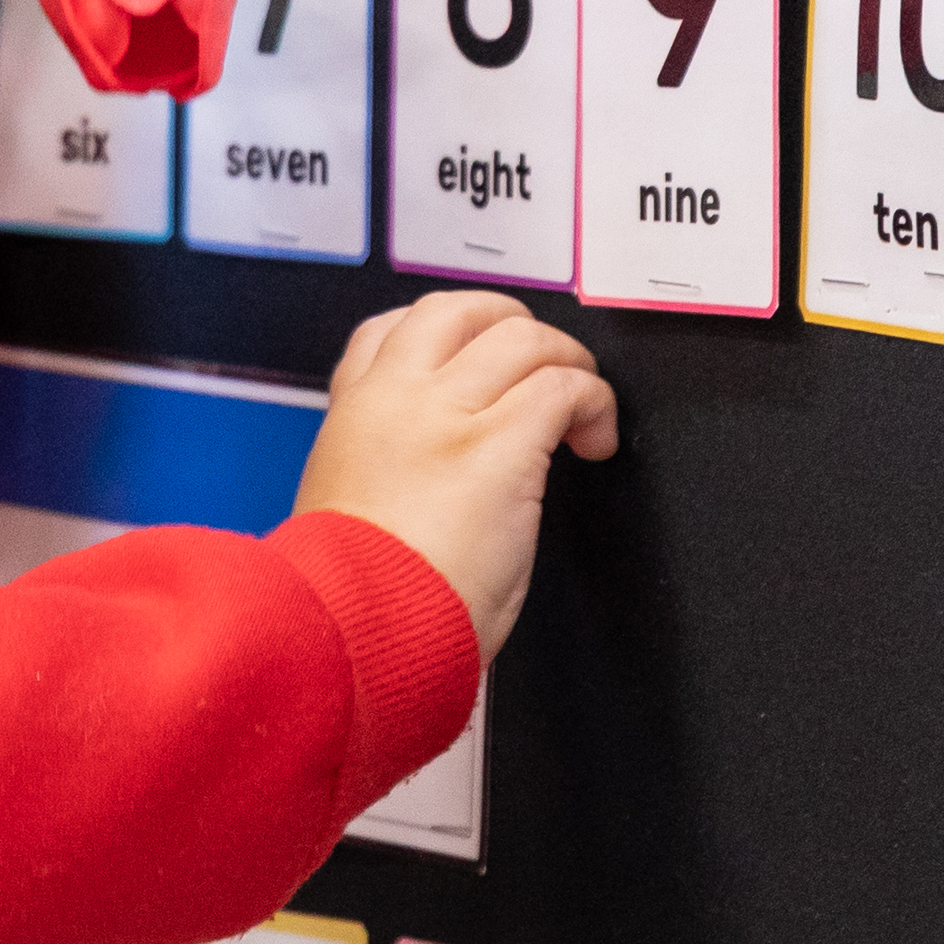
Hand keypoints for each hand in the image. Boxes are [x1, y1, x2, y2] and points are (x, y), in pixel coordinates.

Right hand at [293, 292, 618, 658]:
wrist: (358, 634)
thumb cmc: (354, 602)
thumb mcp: (348, 514)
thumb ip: (388, 472)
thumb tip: (436, 478)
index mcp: (352, 418)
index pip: (385, 331)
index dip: (444, 335)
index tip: (473, 360)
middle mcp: (395, 400)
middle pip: (460, 310)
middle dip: (513, 325)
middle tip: (544, 365)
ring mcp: (447, 415)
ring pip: (523, 338)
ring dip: (566, 362)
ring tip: (582, 407)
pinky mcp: (501, 446)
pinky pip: (564, 389)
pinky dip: (594, 403)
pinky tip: (595, 440)